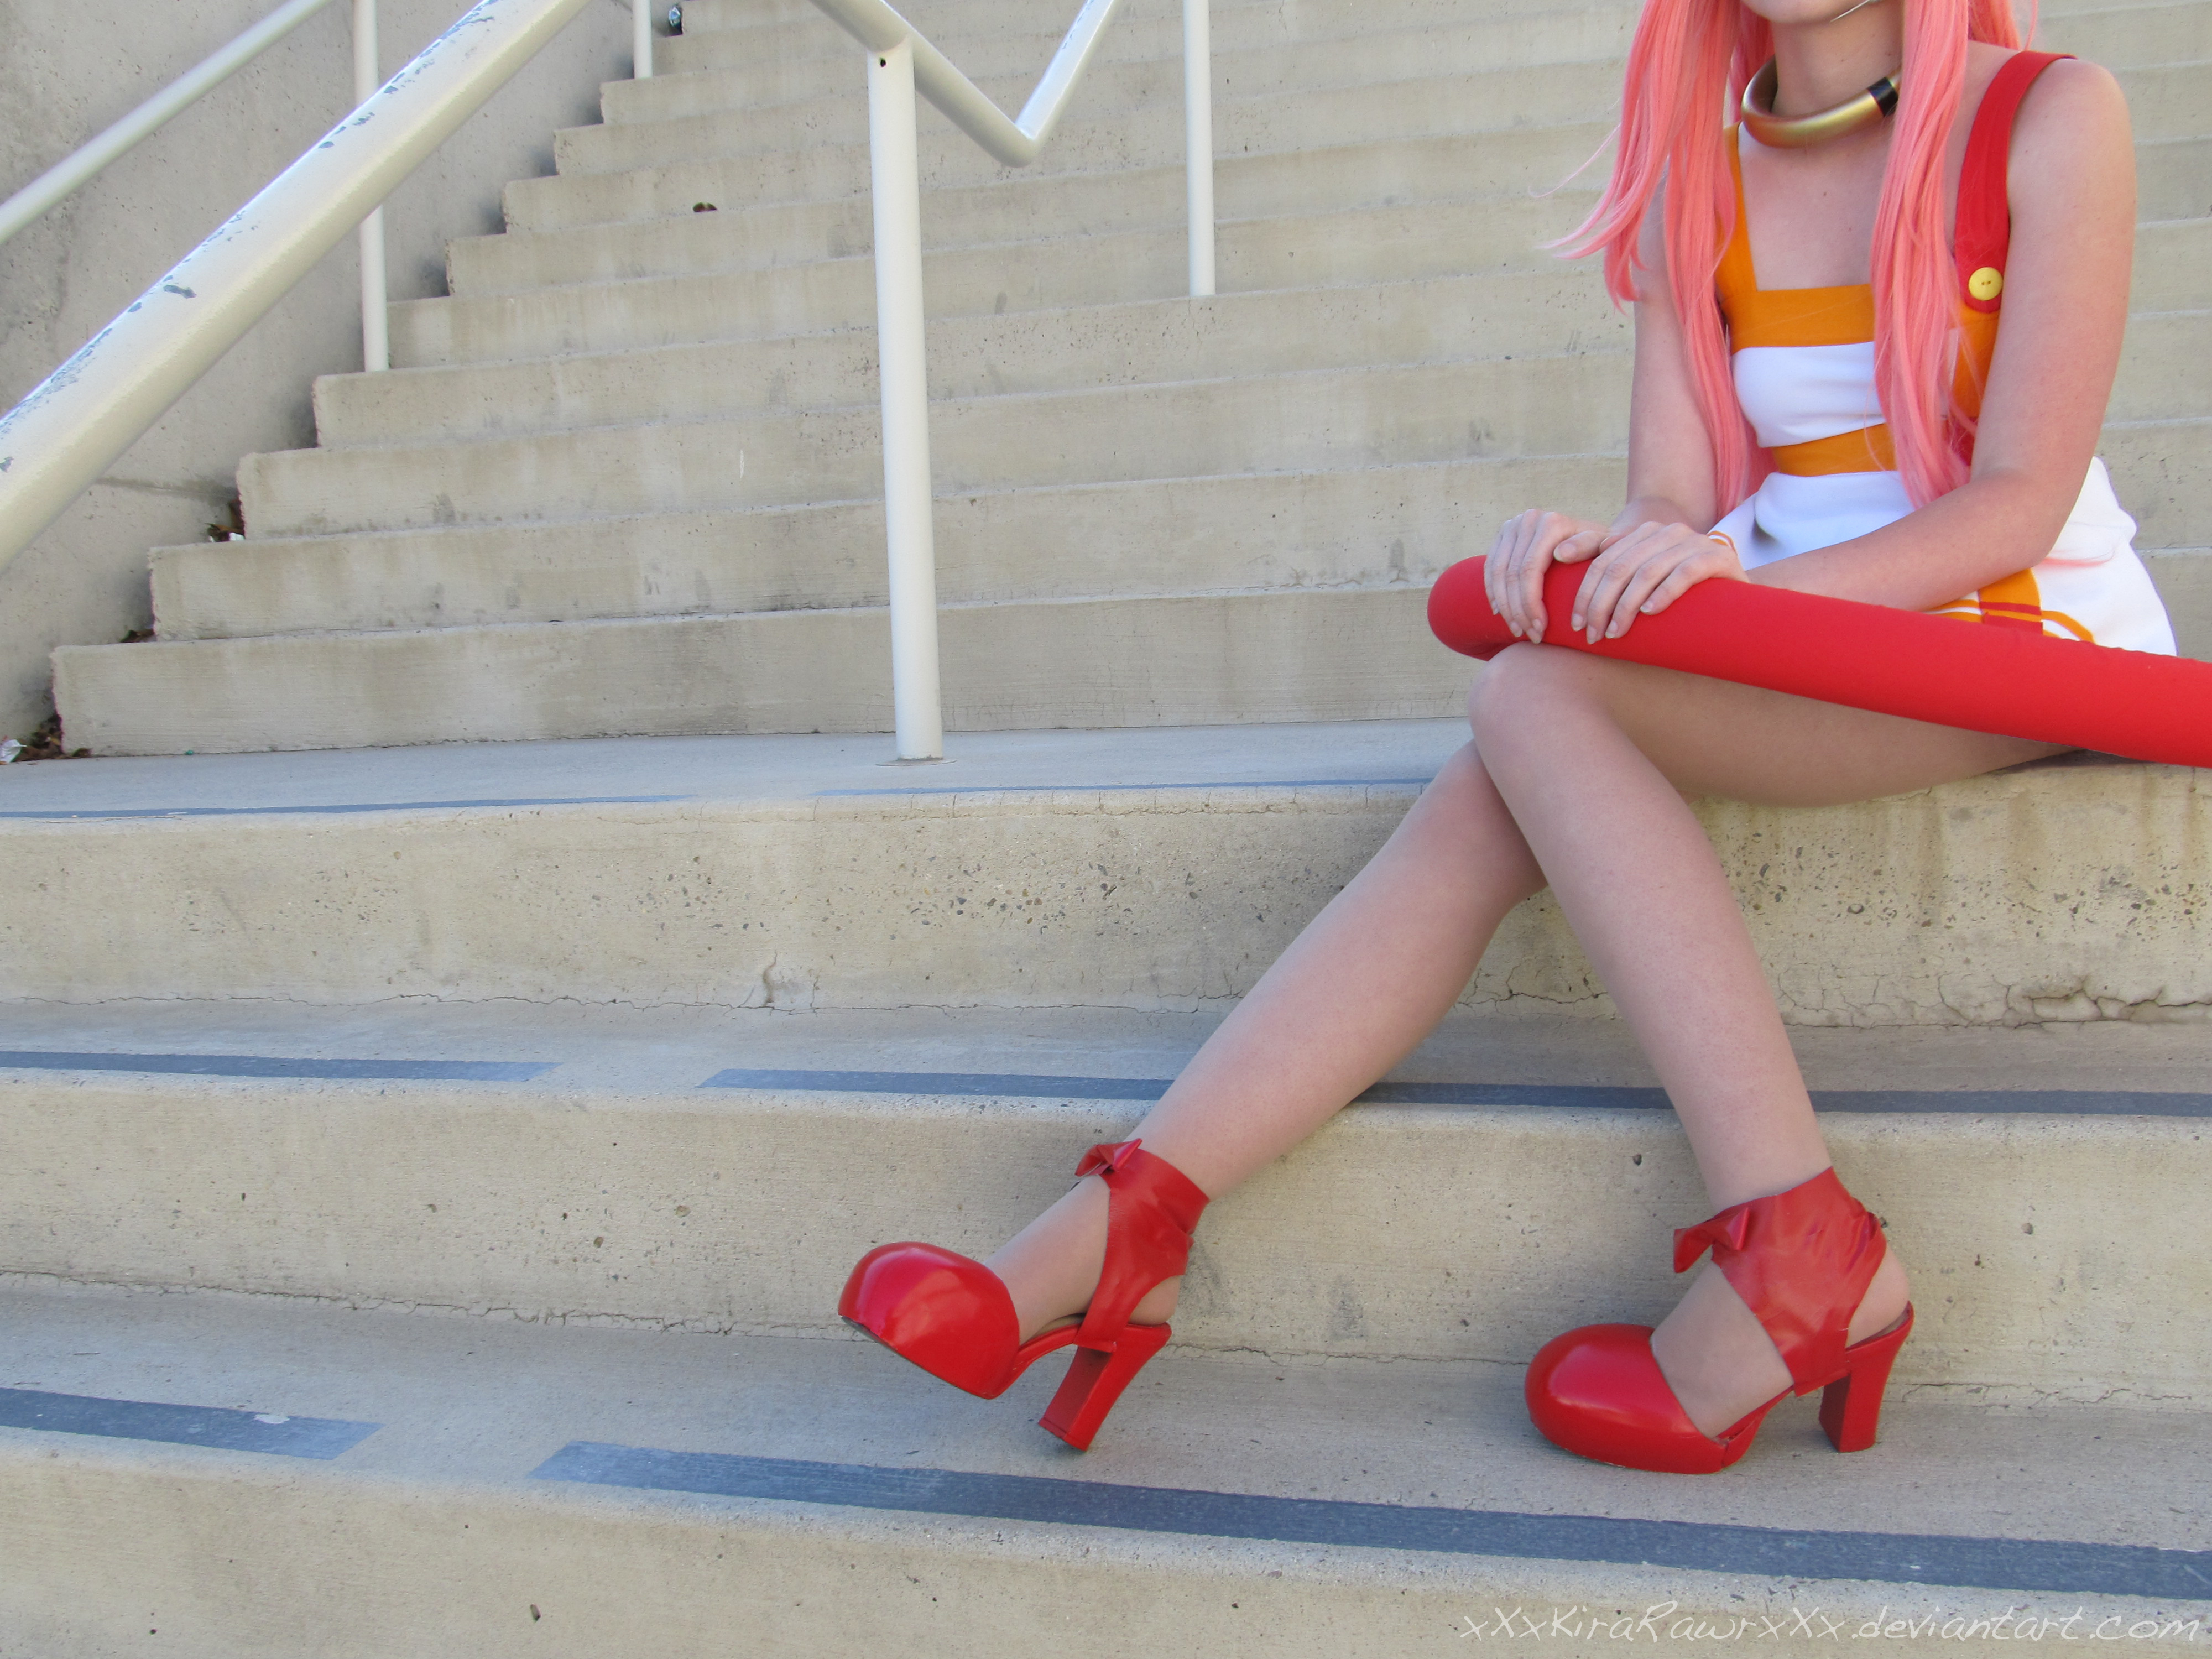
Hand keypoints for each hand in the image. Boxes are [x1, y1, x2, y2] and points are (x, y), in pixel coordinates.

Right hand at [1485, 510, 1609, 643]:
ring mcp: (1512, 526)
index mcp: (1550, 523)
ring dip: (1504, 606)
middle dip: (1518, 611)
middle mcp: (1528, 520)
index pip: (1529, 570)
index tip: (1541, 629)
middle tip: (1530, 635)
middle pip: (1511, 574)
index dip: (1531, 604)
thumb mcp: (1603, 548)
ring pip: (1497, 573)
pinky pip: (1490, 568)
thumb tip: (1559, 554)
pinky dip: (1493, 592)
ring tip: (1517, 630)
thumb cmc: (1601, 548)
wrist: (1591, 533)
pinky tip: (1500, 613)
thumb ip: (1588, 547)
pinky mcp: (1502, 534)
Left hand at [1570, 520, 1745, 643]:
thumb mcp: (1642, 583)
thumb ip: (1609, 569)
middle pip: (1620, 567)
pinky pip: (1684, 573)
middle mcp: (1667, 533)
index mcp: (1645, 534)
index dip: (1585, 594)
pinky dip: (1664, 593)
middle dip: (1601, 604)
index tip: (1576, 626)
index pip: (1603, 561)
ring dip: (1626, 606)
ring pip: (1647, 572)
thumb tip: (1560, 555)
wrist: (1736, 600)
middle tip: (1593, 636)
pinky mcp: (1718, 558)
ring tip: (1615, 633)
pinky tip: (1650, 612)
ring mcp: (1694, 542)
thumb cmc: (1678, 596)